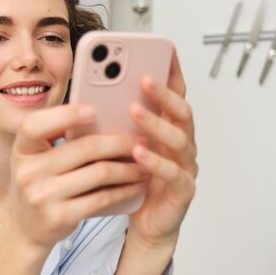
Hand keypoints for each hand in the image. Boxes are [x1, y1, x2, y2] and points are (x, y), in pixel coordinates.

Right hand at [3, 104, 148, 252]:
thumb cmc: (39, 184)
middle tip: (140, 141)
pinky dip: (124, 190)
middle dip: (119, 143)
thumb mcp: (36, 159)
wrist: (25, 230)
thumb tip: (102, 115)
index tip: (94, 110)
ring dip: (129, 168)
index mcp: (22, 150)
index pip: (35, 125)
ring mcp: (43, 196)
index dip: (65, 114)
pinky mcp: (60, 216)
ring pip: (99, 173)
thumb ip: (56, 139)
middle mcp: (28, 172)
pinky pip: (101, 198)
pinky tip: (136, 185)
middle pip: (84, 148)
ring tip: (145, 164)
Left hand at [127, 51, 197, 248]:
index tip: (165, 49)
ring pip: (179, 139)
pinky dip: (156, 161)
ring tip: (134, 111)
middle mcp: (182, 143)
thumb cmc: (134, 181)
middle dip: (164, 93)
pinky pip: (173, 173)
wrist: (147, 225)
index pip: (175, 94)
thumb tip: (90, 95)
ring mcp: (185, 166)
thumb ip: (116, 123)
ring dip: (156, 123)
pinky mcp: (183, 190)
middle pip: (182, 111)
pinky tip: (138, 152)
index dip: (172, 72)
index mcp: (169, 128)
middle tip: (144, 78)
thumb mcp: (121, 146)